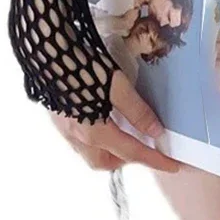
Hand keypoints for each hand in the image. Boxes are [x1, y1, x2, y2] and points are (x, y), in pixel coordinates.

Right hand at [49, 69, 181, 173]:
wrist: (46, 54)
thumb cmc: (83, 68)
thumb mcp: (117, 86)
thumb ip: (136, 110)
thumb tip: (156, 132)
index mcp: (95, 133)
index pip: (132, 153)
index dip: (154, 160)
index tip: (173, 166)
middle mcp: (78, 139)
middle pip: (106, 162)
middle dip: (127, 160)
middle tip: (145, 146)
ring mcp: (64, 131)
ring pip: (90, 155)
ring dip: (110, 152)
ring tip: (126, 135)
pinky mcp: (57, 120)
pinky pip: (80, 142)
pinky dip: (97, 141)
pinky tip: (102, 123)